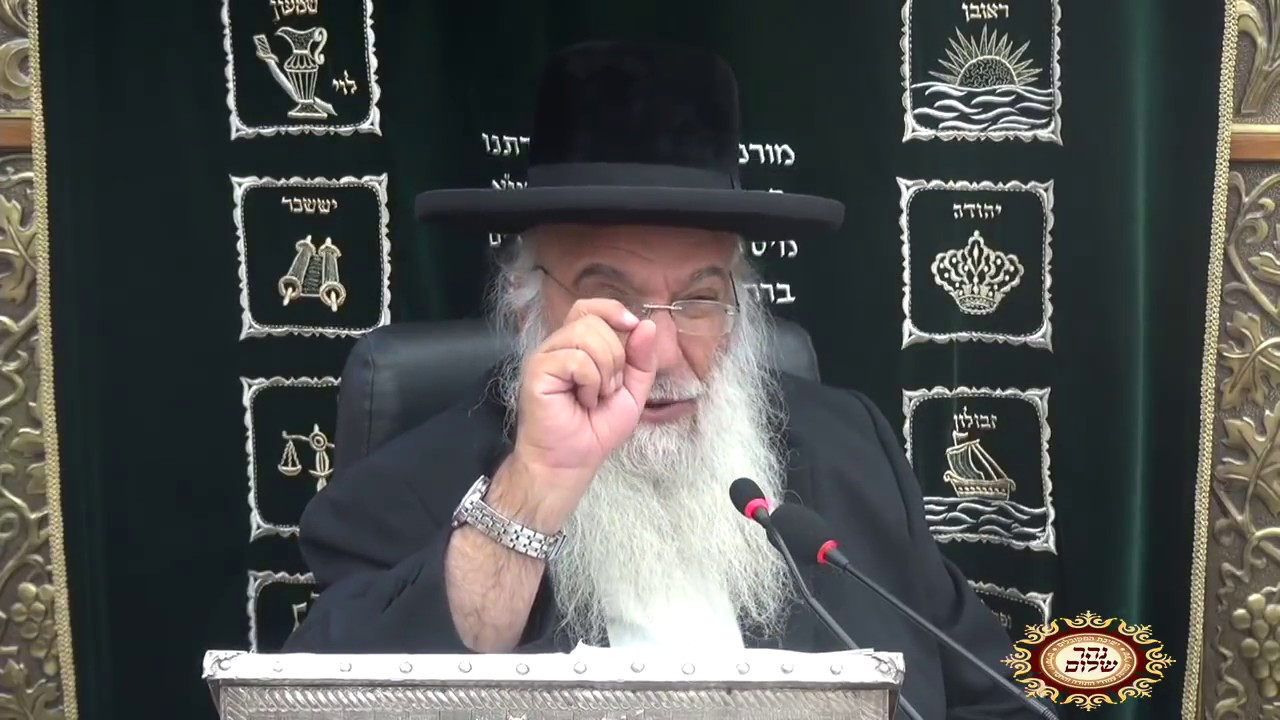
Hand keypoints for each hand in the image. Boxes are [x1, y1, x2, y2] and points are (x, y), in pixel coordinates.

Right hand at [506, 299, 657, 509]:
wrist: (571, 462)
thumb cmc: (595, 429)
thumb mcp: (632, 392)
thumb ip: (641, 359)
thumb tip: (646, 324)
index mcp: (577, 346)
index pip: (589, 307)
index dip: (612, 310)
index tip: (632, 326)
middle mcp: (558, 346)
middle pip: (593, 321)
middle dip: (616, 356)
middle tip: (608, 389)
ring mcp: (545, 357)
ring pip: (586, 336)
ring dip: (604, 371)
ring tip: (596, 397)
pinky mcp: (537, 371)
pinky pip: (576, 359)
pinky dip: (590, 382)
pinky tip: (583, 401)